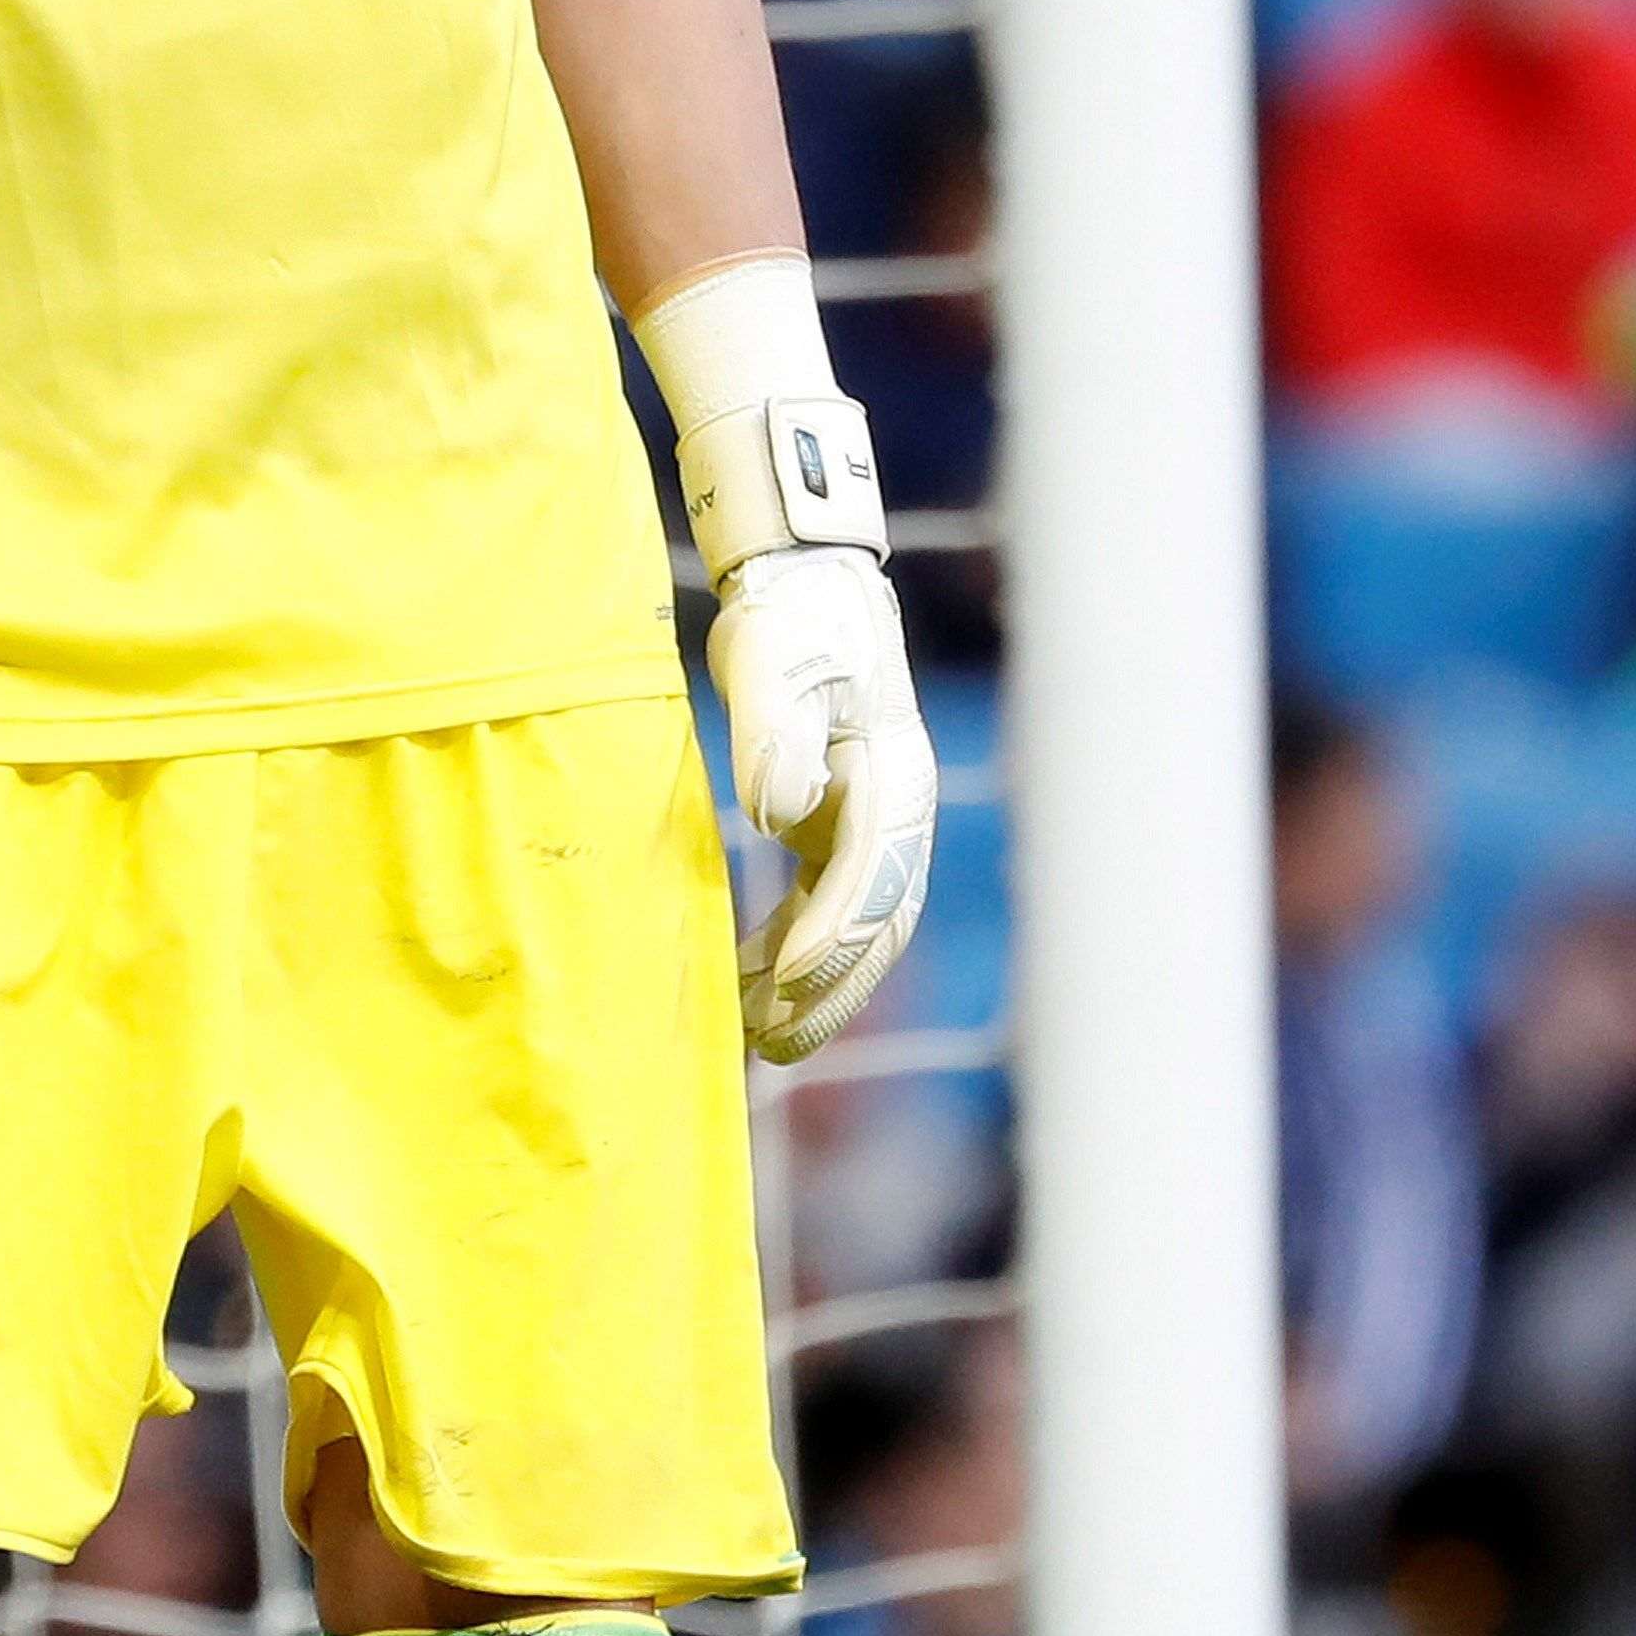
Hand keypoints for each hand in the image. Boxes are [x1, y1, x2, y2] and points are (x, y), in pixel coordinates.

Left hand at [704, 542, 936, 1064]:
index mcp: (892, 779)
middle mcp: (892, 812)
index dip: (829, 938)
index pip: (869, 879)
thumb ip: (774, 739)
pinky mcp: (832, 825)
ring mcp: (866, 823)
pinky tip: (743, 981)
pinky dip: (786, 948)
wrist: (801, 588)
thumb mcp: (772, 666)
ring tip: (757, 1039)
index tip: (785, 985)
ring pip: (849, 927)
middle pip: (874, 924)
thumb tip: (778, 816)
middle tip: (776, 1046)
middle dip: (830, 991)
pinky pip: (818, 906)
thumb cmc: (789, 623)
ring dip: (809, 985)